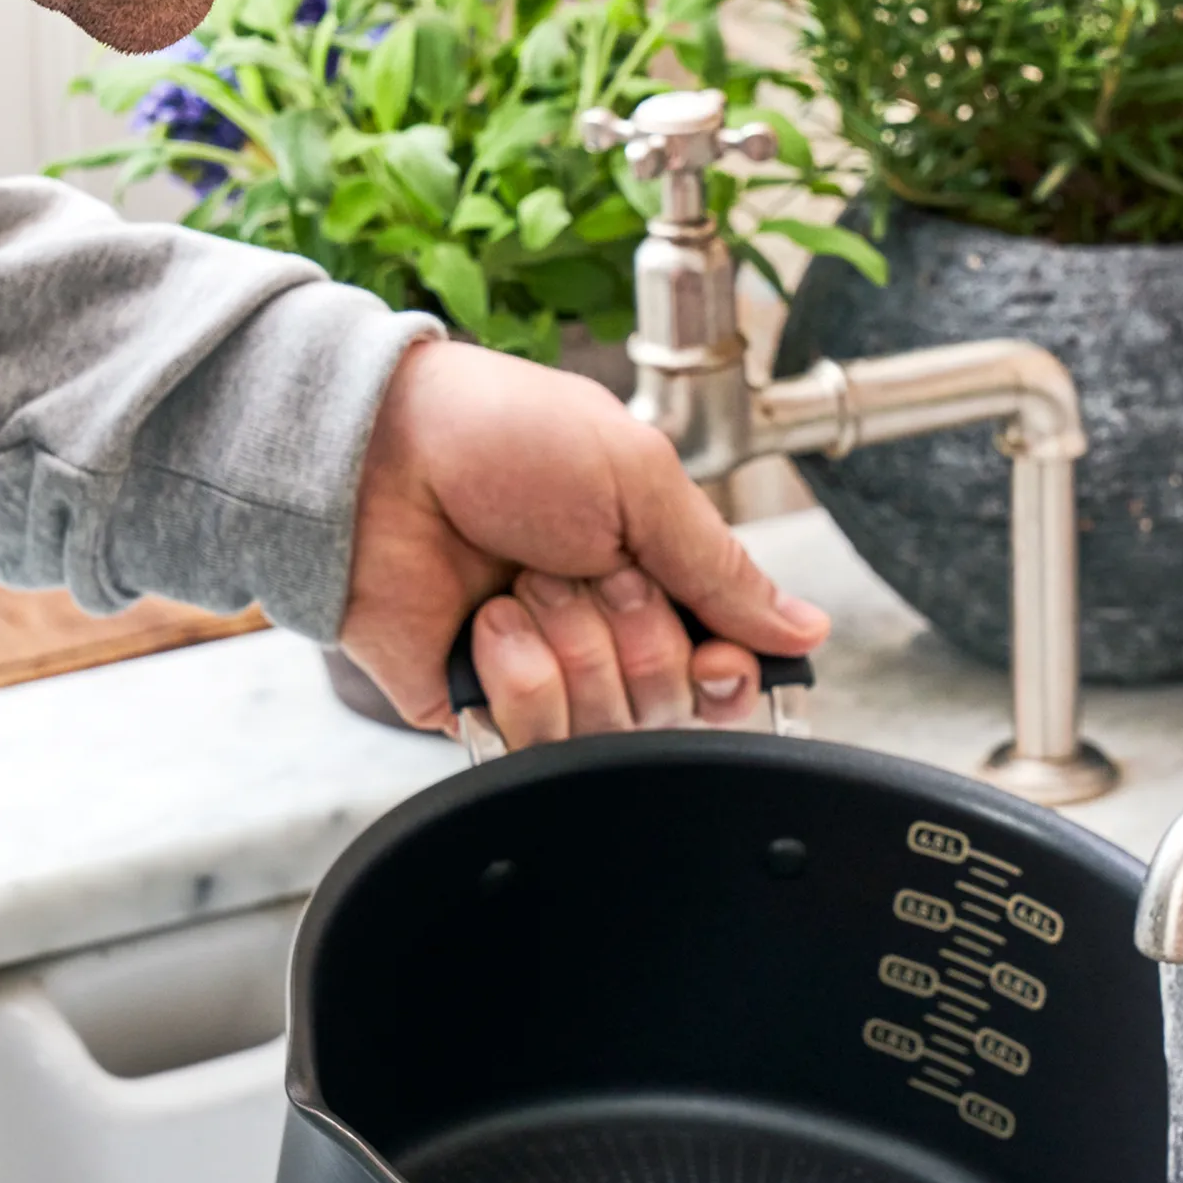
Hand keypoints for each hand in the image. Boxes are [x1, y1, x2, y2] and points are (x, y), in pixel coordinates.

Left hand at [340, 339, 826, 738]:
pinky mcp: (475, 710)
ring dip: (577, 649)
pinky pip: (533, 744)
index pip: (721, 674)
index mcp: (651, 578)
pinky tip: (489, 623)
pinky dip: (521, 677)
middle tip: (588, 571)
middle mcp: (601, 635)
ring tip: (525, 585)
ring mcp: (539, 676)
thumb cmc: (501, 437)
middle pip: (671, 707)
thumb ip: (724, 569)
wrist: (378, 453)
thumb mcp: (640, 478)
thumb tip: (804, 631)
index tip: (715, 653)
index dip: (725, 675)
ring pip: (609, 733)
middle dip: (638, 637)